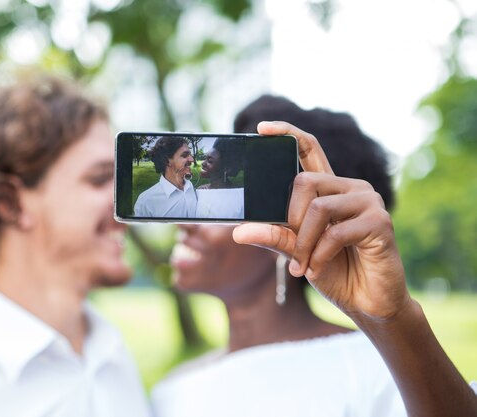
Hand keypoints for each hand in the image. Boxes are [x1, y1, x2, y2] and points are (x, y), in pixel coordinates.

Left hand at [233, 121, 410, 320]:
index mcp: (329, 189)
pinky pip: (334, 232)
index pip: (309, 149)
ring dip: (303, 243)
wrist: (367, 302)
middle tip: (293, 252)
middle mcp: (350, 188)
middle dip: (290, 220)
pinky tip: (317, 270)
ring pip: (318, 207)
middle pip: (305, 182)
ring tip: (303, 266)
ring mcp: (368, 201)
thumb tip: (238, 231)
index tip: (261, 128)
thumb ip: (274, 236)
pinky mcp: (380, 222)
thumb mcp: (297, 252)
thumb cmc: (334, 271)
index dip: (288, 134)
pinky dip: (318, 255)